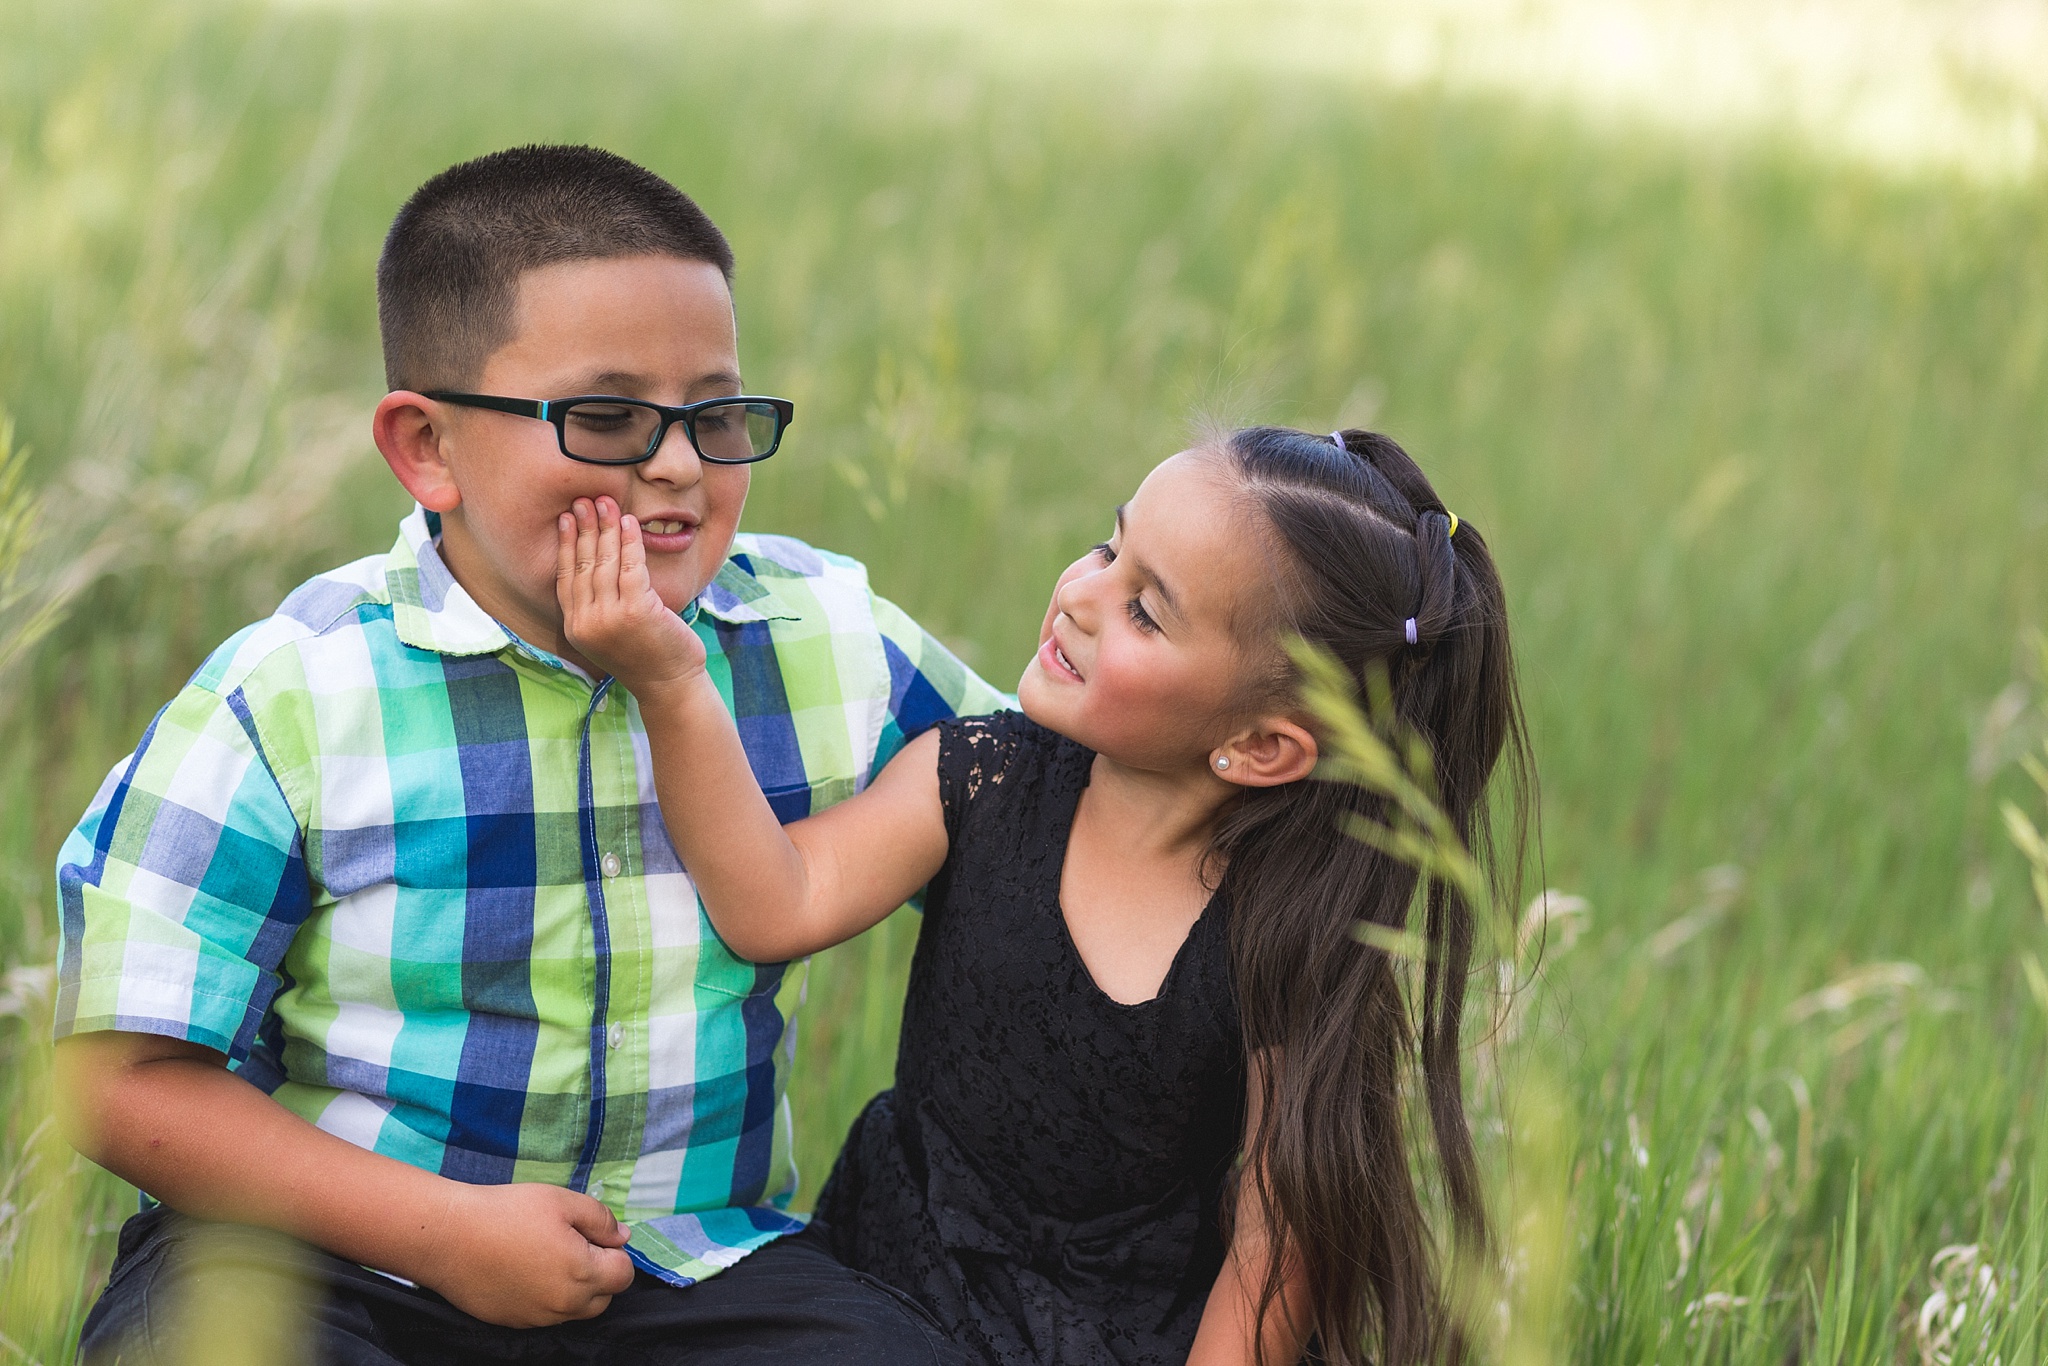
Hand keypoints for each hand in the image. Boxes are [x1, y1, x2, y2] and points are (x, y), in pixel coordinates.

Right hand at [418, 1181, 636, 1327]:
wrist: (450, 1237)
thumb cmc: (508, 1213)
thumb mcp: (562, 1201)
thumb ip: (600, 1220)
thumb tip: (622, 1237)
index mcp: (583, 1274)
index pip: (624, 1275)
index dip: (614, 1251)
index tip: (591, 1234)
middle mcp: (564, 1305)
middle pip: (604, 1298)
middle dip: (599, 1274)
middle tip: (572, 1244)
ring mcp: (538, 1318)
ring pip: (574, 1310)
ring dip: (574, 1288)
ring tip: (546, 1256)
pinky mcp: (514, 1322)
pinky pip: (544, 1315)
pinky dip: (545, 1297)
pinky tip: (524, 1270)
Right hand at [557, 496, 705, 693]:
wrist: (670, 686)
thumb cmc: (646, 656)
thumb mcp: (609, 633)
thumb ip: (596, 606)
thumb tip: (595, 562)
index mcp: (575, 628)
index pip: (565, 578)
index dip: (566, 545)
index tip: (566, 519)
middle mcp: (587, 623)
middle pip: (583, 565)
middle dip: (584, 528)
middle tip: (584, 500)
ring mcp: (610, 618)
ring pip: (604, 563)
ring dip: (606, 528)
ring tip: (607, 504)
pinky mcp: (636, 612)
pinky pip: (631, 567)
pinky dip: (630, 542)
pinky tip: (630, 523)